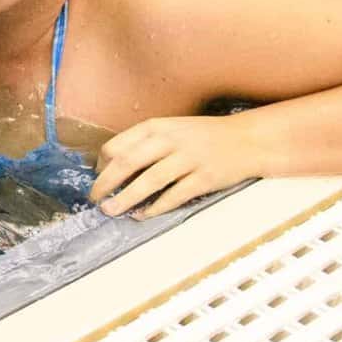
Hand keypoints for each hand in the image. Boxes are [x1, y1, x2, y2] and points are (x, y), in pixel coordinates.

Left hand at [91, 114, 261, 217]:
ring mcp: (188, 159)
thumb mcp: (171, 129)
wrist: (246, 140)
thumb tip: (111, 165)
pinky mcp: (204, 178)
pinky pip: (173, 196)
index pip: (118, 145)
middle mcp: (171, 140)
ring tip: (110, 210)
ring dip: (125, 199)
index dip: (102, 164)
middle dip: (106, 183)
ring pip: (148, 181)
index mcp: (158, 127)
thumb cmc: (203, 137)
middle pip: (128, 163)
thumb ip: (145, 143)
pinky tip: (142, 215)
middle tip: (94, 198)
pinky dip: (154, 208)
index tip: (97, 177)